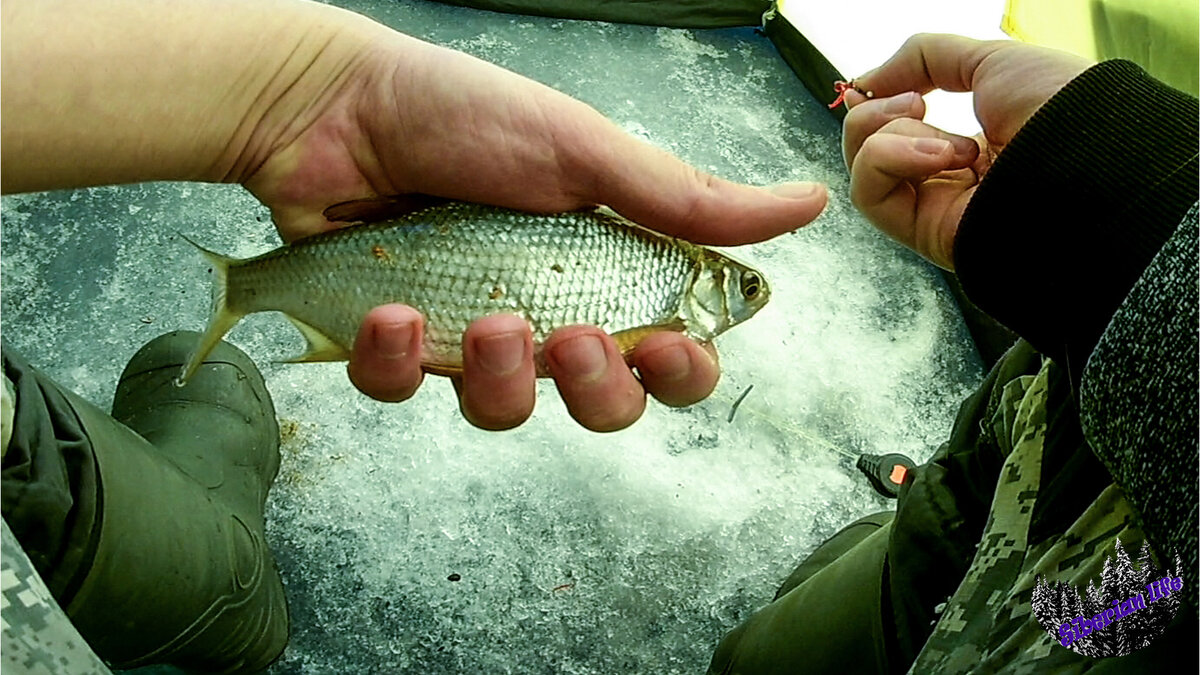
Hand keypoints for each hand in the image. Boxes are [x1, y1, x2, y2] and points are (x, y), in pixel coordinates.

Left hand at [242, 30, 827, 430]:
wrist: (334, 106)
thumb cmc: (464, 114)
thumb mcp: (586, 152)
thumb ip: (687, 199)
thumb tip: (809, 205)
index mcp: (605, 268)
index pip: (672, 352)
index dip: (683, 373)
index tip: (667, 350)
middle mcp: (547, 309)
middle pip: (603, 406)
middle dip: (596, 390)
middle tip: (571, 341)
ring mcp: (470, 332)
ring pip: (506, 414)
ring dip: (497, 378)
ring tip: (475, 317)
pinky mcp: (398, 345)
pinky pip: (408, 393)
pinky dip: (399, 362)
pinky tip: (390, 311)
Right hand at [841, 33, 1091, 268]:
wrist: (1088, 161)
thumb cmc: (1059, 110)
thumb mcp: (991, 59)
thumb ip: (925, 59)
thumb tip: (865, 81)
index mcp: (973, 146)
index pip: (899, 129)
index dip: (876, 104)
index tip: (869, 88)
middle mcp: (951, 180)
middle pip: (871, 147)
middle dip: (876, 114)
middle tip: (915, 104)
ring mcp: (936, 208)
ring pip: (865, 168)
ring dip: (890, 137)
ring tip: (945, 141)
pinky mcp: (923, 231)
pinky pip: (868, 193)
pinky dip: (887, 160)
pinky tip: (936, 156)